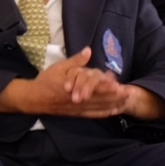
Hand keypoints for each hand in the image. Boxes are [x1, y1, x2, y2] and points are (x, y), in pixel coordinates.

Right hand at [0, 49, 160, 118]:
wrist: (35, 98)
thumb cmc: (47, 81)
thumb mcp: (60, 67)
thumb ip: (76, 61)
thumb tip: (88, 50)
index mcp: (76, 87)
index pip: (96, 87)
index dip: (109, 86)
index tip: (120, 84)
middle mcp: (80, 99)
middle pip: (102, 98)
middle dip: (116, 96)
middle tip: (129, 94)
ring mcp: (80, 108)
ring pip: (100, 107)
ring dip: (114, 105)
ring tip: (126, 102)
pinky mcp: (78, 113)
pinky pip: (95, 114)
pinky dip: (106, 113)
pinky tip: (114, 111)